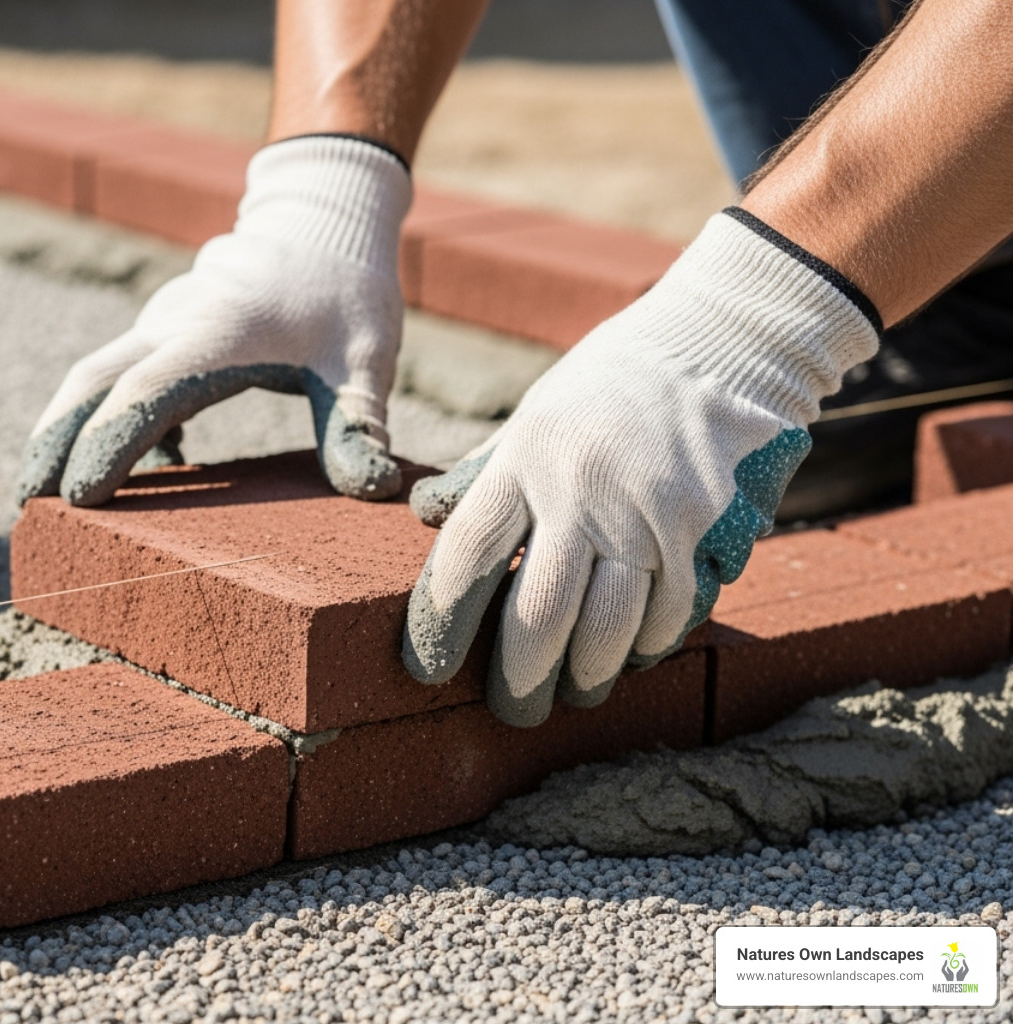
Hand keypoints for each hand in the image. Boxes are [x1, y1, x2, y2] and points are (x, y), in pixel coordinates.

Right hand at [16, 135, 411, 507]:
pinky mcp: (163, 334)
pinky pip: (117, 376)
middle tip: (27, 504)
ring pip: (93, 375)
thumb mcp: (364, 361)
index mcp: (217, 333)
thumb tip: (370, 492)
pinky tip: (141, 466)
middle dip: (54, 442)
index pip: (146, 391)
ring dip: (63, 430)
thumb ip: (357, 424)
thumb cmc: (346, 295)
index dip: (110, 444)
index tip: (79, 496)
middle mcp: (174, 326)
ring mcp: (162, 326)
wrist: (322, 224)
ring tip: (43, 492)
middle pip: (91, 382)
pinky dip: (104, 418)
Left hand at [402, 209, 880, 725]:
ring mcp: (649, 513)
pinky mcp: (706, 530)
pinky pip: (670, 614)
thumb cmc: (607, 386)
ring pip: (608, 628)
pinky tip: (630, 657)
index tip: (425, 669)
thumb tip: (425, 518)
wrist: (720, 343)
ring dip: (586, 675)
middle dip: (519, 677)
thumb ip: (485, 475)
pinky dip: (646, 647)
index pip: (468, 555)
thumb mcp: (532, 415)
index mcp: (525, 457)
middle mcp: (582, 489)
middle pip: (539, 611)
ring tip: (573, 691)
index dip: (441, 622)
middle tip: (512, 709)